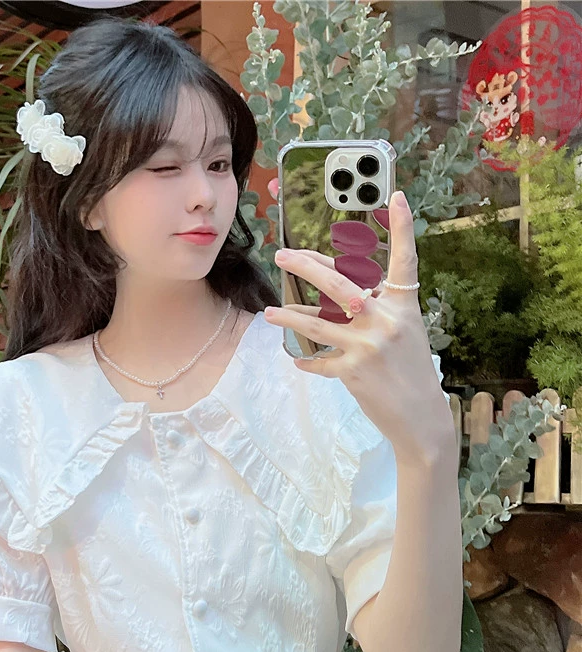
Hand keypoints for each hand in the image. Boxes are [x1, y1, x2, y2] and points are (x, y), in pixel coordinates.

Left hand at [263, 189, 451, 460]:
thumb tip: (335, 293)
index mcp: (403, 305)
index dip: (402, 228)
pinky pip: (320, 362)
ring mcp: (369, 345)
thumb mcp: (404, 331)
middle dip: (307, 266)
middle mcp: (386, 320)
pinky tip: (297, 359)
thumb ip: (376, 309)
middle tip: (282, 254)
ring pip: (318, 324)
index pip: (405, 260)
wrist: (420, 415)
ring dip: (291, 317)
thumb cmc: (410, 369)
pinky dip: (307, 362)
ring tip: (272, 313)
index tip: (397, 195)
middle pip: (340, 284)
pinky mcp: (354, 371)